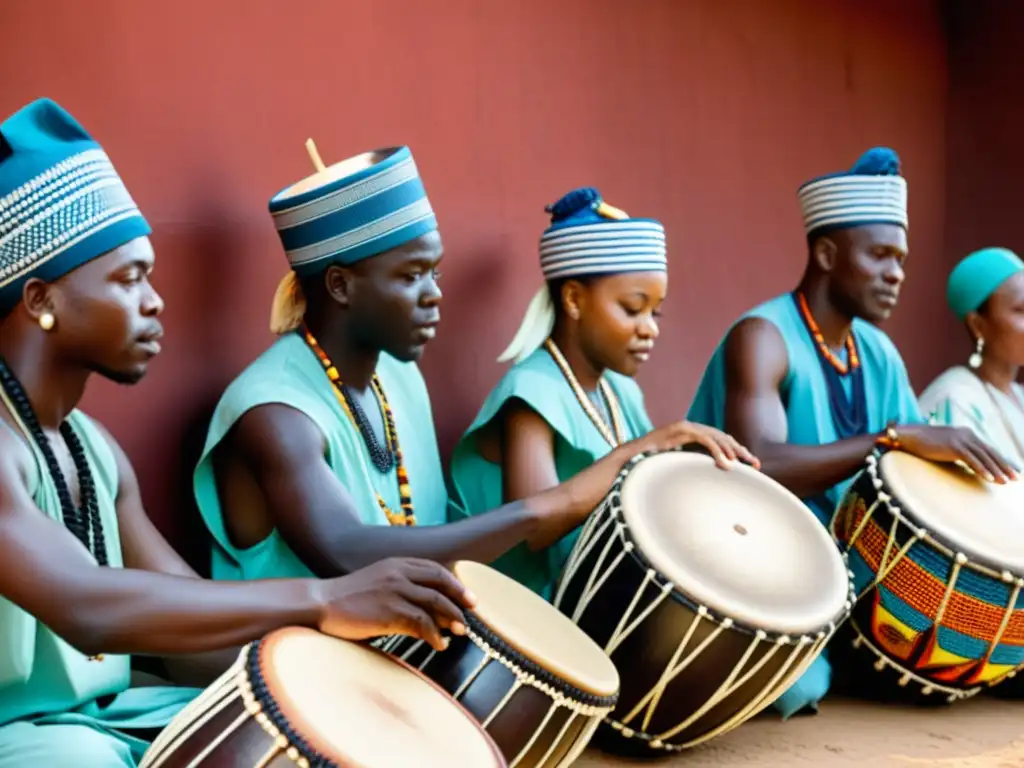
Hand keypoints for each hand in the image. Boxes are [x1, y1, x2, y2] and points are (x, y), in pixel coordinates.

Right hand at [316, 558, 475, 650]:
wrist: (320, 603)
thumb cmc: (347, 598)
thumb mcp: (377, 582)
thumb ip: (400, 586)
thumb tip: (427, 606)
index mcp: (396, 563)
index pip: (434, 569)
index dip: (454, 582)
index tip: (467, 596)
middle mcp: (398, 572)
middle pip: (440, 582)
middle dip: (460, 597)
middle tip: (472, 612)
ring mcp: (394, 590)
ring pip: (435, 601)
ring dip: (452, 617)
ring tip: (460, 632)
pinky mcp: (389, 611)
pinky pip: (421, 622)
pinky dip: (434, 635)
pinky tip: (439, 645)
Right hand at [628, 421, 760, 470]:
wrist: (628, 460)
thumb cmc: (650, 468)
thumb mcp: (678, 469)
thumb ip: (694, 469)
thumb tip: (712, 485)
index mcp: (692, 438)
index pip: (721, 442)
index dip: (738, 453)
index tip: (753, 466)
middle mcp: (691, 429)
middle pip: (723, 437)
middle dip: (741, 451)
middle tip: (755, 464)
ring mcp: (684, 427)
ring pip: (715, 435)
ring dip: (730, 450)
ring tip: (741, 463)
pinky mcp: (678, 429)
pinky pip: (703, 438)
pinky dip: (715, 449)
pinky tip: (724, 462)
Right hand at [897, 425, 1018, 483]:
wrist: (910, 436)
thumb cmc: (925, 443)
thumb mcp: (946, 445)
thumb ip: (959, 450)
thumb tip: (968, 462)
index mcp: (967, 434)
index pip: (989, 449)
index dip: (1002, 460)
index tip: (1013, 470)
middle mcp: (968, 435)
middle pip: (991, 452)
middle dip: (1004, 466)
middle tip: (1016, 478)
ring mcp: (961, 439)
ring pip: (984, 457)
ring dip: (996, 471)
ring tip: (1004, 482)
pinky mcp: (954, 446)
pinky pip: (972, 460)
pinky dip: (982, 470)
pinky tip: (989, 479)